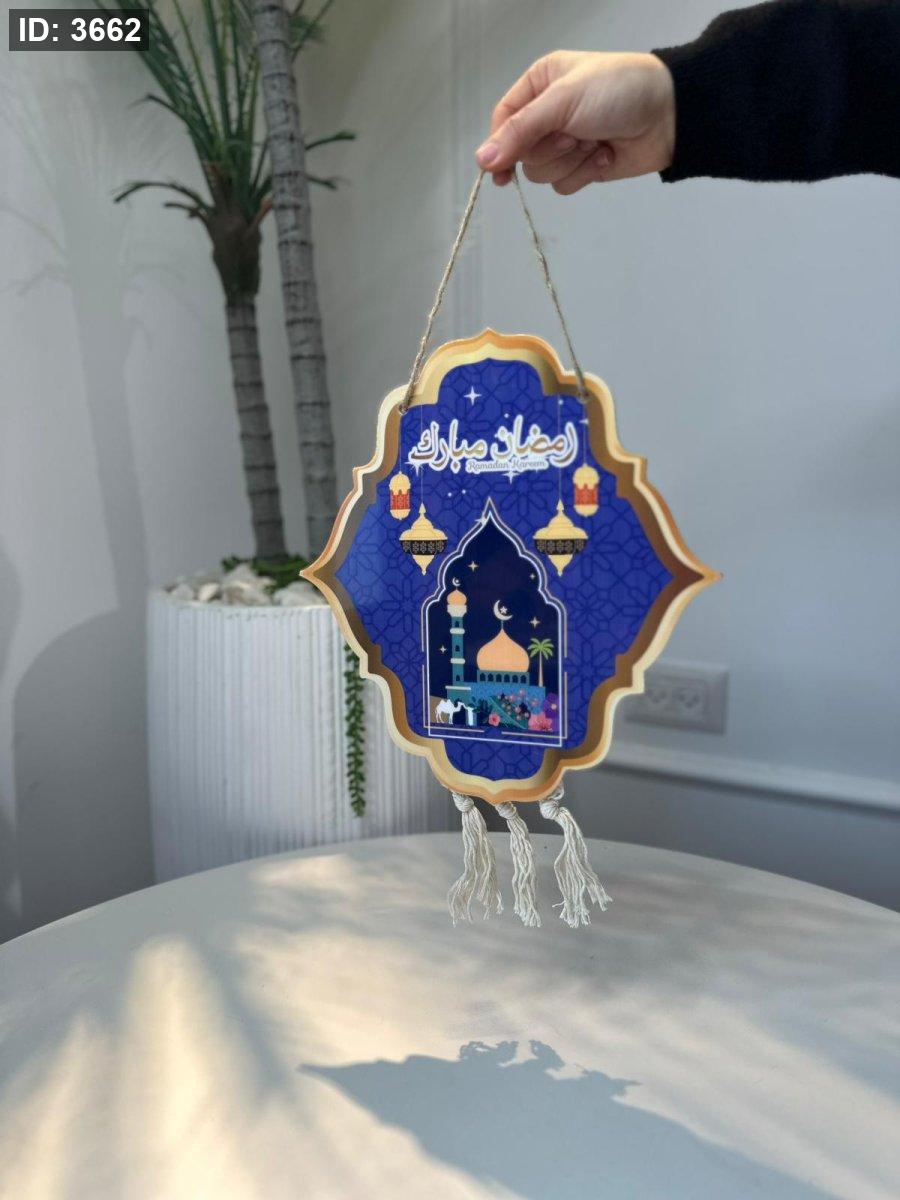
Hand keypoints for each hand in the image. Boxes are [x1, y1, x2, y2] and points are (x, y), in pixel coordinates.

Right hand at [476, 51, 674, 191]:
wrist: (669, 114)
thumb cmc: (619, 91)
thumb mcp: (563, 101)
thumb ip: (521, 131)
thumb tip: (482, 160)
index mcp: (540, 84)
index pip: (504, 120)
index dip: (500, 146)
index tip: (499, 170)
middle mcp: (549, 114)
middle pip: (522, 153)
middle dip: (551, 149)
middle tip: (577, 133)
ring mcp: (566, 143)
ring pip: (542, 174)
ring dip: (570, 161)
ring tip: (595, 140)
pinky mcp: (583, 166)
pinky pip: (564, 185)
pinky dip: (585, 173)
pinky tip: (606, 154)